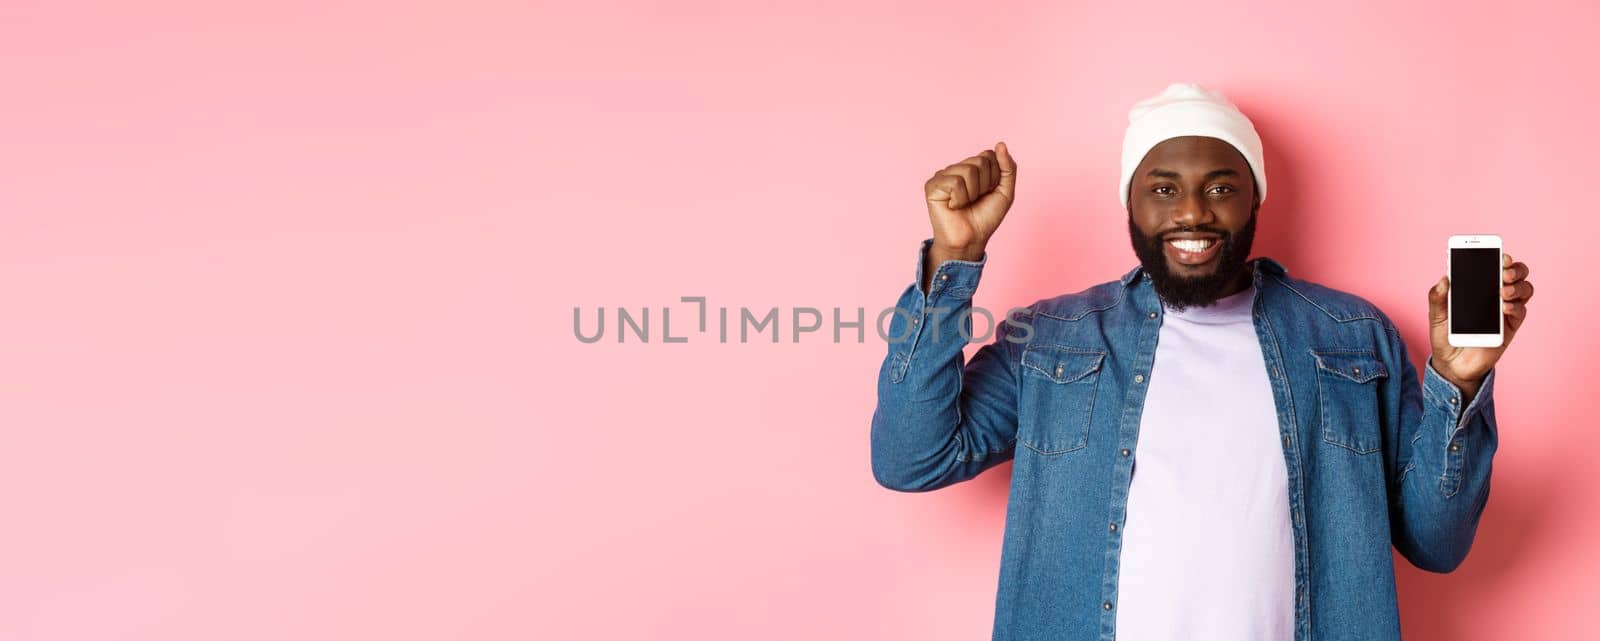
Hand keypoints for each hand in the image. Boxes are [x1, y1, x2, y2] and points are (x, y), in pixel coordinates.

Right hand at [924, 142, 1016, 263]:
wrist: (971, 240)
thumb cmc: (985, 218)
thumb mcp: (1005, 191)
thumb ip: (1008, 167)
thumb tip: (1000, 144)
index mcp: (972, 167)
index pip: (988, 155)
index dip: (994, 177)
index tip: (988, 193)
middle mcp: (956, 168)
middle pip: (980, 161)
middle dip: (984, 185)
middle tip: (975, 200)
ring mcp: (943, 175)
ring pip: (968, 171)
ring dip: (972, 193)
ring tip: (965, 204)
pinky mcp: (932, 185)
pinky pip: (954, 182)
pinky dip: (960, 199)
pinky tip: (953, 206)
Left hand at [1427, 252, 1533, 398]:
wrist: (1452, 364)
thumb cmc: (1445, 336)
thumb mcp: (1436, 315)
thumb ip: (1438, 297)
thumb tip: (1444, 279)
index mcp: (1479, 287)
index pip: (1495, 266)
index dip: (1501, 257)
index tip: (1499, 253)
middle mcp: (1496, 295)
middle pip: (1517, 274)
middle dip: (1515, 268)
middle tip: (1504, 272)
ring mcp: (1506, 310)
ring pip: (1525, 289)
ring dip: (1517, 286)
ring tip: (1503, 291)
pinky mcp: (1510, 327)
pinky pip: (1521, 312)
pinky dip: (1515, 307)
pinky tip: (1505, 308)